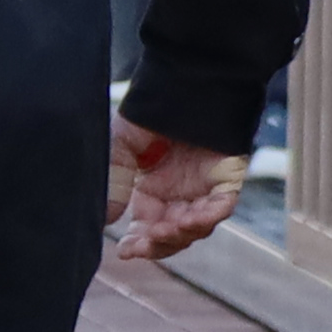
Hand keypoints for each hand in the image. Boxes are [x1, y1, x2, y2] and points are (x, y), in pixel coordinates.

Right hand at [103, 117, 245, 267]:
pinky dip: (210, 215)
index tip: (125, 251)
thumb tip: (104, 220)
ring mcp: (204, 189)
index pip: (146, 229)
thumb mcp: (121, 146)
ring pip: (197, 227)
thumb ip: (114, 181)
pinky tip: (194, 217)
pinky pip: (222, 204)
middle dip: (158, 244)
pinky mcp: (227, 177)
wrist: (183, 81)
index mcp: (153, 192)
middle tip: (144, 242)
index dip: (138, 244)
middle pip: (172, 236)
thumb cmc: (151, 111)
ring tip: (167, 228)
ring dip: (182, 233)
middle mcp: (179, 196)